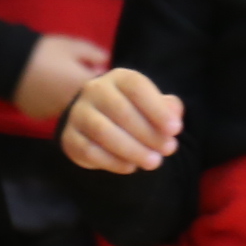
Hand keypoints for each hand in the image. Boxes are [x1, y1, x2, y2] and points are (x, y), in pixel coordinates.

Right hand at [11, 31, 111, 126]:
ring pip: (71, 108)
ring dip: (70, 98)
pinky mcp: (39, 116)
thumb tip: (106, 65)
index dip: (102, 79)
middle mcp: (72, 104)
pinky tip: (47, 91)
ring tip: (59, 82)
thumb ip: (96, 54)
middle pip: (88, 101)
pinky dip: (54, 103)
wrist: (9, 63)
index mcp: (84, 87)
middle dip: (86, 90)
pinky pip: (53, 111)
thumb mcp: (74, 46)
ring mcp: (55, 113)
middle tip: (73, 74)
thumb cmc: (45, 51)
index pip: (105, 89)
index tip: (95, 70)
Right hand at [61, 68, 184, 173]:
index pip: (137, 87)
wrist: (98, 120)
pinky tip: (131, 167)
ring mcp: (78, 113)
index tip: (176, 129)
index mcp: (119, 78)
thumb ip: (169, 107)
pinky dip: (112, 161)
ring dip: (131, 149)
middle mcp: (94, 90)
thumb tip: (174, 114)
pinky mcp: (69, 137)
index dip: (157, 109)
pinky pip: (89, 151)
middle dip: (148, 133)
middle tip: (168, 149)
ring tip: (153, 162)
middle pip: (121, 111)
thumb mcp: (155, 104)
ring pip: (102, 131)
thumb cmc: (136, 111)